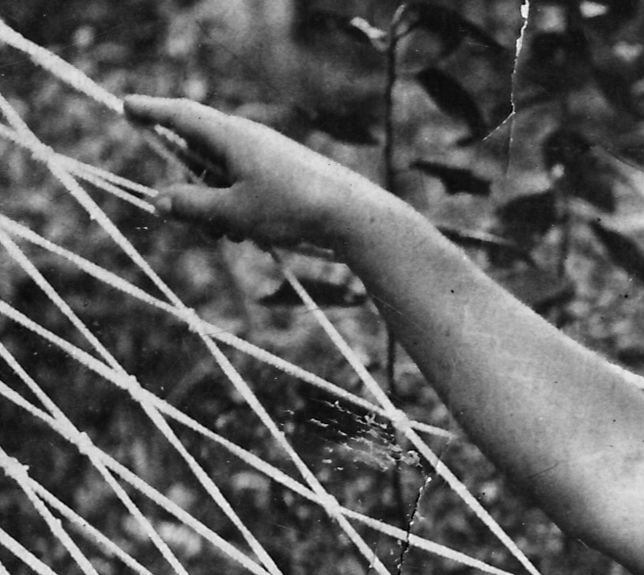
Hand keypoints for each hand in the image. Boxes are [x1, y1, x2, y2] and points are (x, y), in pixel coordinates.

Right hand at [123, 96, 394, 252]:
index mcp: (231, 136)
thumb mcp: (234, 213)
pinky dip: (239, 209)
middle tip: (191, 219)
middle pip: (199, 152)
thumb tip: (159, 200)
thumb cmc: (293, 209)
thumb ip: (192, 206)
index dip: (151, 112)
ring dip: (215, 206)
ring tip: (229, 236)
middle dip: (189, 186)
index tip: (125, 106)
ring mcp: (269, 156)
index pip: (180, 116)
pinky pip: (246, 187)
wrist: (355, 217)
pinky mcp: (285, 175)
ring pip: (223, 176)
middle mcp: (249, 139)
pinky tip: (251, 237)